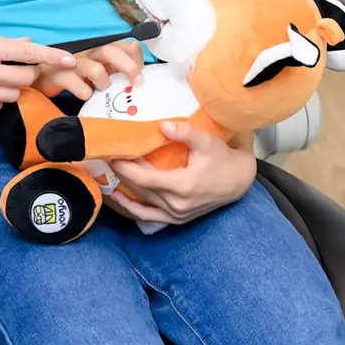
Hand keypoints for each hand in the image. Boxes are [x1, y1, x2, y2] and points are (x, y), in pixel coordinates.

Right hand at [33, 39, 143, 100]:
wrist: (40, 76)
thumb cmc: (75, 74)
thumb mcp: (99, 69)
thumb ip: (116, 71)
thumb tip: (138, 83)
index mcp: (102, 49)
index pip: (127, 46)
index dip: (137, 61)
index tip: (139, 79)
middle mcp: (89, 52)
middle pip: (112, 51)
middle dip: (129, 67)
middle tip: (135, 84)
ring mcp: (72, 63)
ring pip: (95, 68)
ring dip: (103, 82)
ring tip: (101, 90)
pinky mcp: (57, 75)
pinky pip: (74, 82)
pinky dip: (83, 91)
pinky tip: (84, 95)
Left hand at [105, 121, 256, 225]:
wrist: (238, 181)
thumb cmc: (222, 159)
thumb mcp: (207, 142)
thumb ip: (184, 133)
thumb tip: (161, 126)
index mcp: (182, 186)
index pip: (145, 179)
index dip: (125, 167)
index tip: (112, 153)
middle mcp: (177, 205)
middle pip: (140, 189)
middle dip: (121, 173)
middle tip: (106, 156)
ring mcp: (176, 215)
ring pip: (142, 202)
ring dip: (124, 188)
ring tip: (107, 173)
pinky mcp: (177, 218)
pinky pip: (149, 216)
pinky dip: (132, 208)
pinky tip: (119, 198)